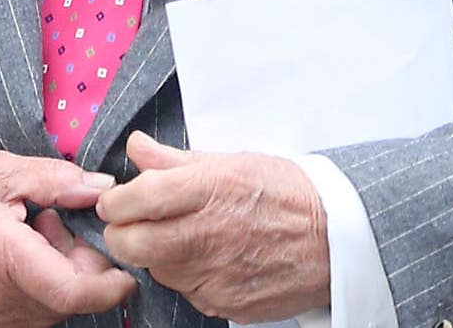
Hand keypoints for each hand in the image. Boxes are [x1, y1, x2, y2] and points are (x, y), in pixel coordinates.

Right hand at [0, 146, 137, 327]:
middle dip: (79, 264)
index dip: (110, 286)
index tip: (125, 269)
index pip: (74, 293)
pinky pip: (27, 316)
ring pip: (50, 310)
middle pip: (67, 300)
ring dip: (57, 276)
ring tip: (31, 233)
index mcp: (3, 256)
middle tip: (54, 221)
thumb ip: (58, 180)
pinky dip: (36, 289)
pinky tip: (17, 255)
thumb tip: (104, 189)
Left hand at [97, 131, 331, 320]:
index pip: (137, 199)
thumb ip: (177, 160)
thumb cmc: (287, 194)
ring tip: (182, 238)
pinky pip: (187, 292)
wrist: (337, 239)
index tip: (114, 201)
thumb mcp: (233, 162)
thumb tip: (137, 148)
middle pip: (133, 244)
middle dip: (123, 234)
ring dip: (157, 256)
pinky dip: (187, 277)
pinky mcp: (225, 304)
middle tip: (132, 224)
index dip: (115, 202)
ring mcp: (216, 275)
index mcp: (209, 189)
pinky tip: (209, 259)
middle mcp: (209, 235)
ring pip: (157, 270)